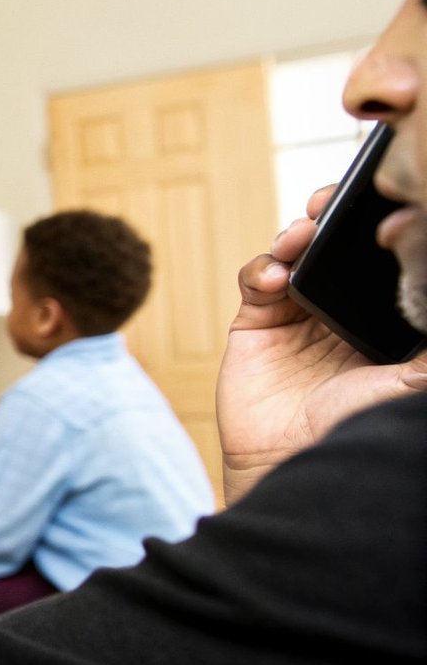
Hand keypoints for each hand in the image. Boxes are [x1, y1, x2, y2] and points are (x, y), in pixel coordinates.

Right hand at [218, 186, 426, 503]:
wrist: (291, 462)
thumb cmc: (354, 428)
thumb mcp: (410, 381)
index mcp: (376, 320)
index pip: (375, 262)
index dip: (371, 229)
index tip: (377, 207)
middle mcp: (336, 313)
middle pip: (331, 249)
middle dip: (328, 218)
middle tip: (328, 202)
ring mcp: (293, 316)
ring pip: (292, 254)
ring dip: (294, 235)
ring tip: (301, 233)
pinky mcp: (254, 324)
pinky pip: (255, 279)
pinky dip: (262, 268)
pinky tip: (275, 277)